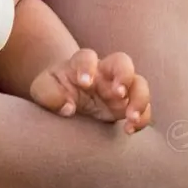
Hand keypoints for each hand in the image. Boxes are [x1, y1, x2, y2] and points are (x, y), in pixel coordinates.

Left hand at [29, 49, 151, 133]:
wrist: (65, 97)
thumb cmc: (54, 89)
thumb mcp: (43, 89)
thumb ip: (50, 94)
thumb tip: (68, 108)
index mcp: (81, 63)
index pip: (87, 57)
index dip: (87, 67)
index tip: (83, 83)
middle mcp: (103, 72)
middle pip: (123, 61)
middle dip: (124, 75)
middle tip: (118, 93)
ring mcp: (118, 87)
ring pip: (140, 83)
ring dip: (140, 99)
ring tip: (130, 118)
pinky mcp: (126, 105)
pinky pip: (144, 108)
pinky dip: (143, 118)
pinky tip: (129, 130)